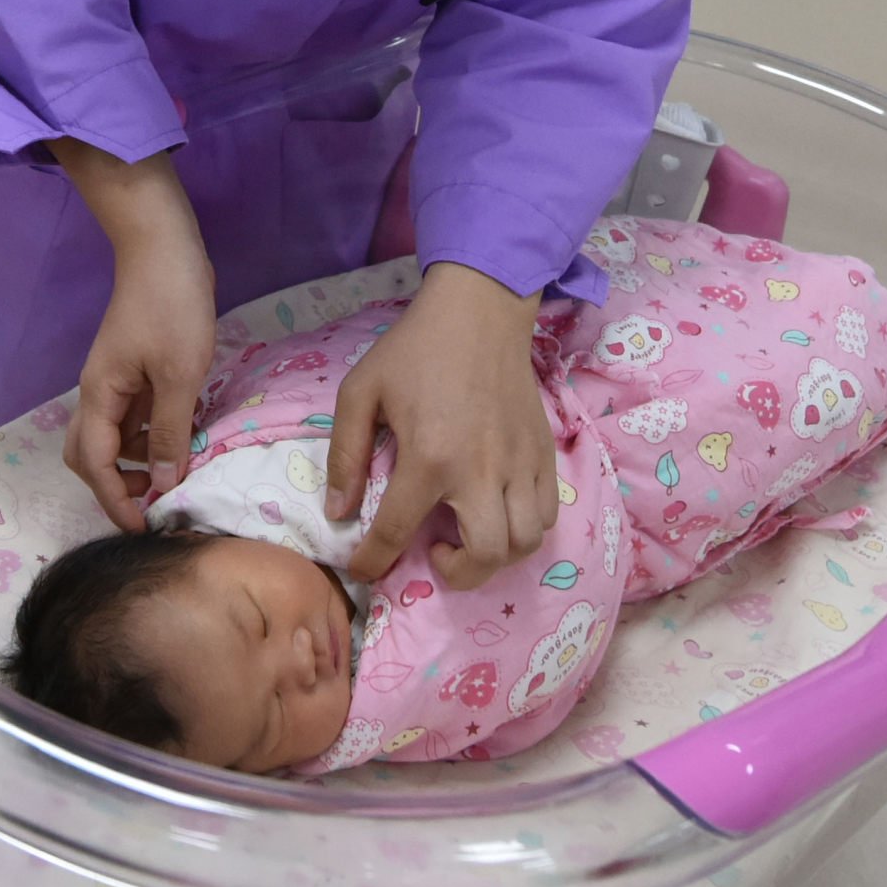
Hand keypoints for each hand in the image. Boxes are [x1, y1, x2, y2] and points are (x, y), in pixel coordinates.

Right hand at [53, 142, 215, 530]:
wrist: (165, 246)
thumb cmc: (172, 306)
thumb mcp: (180, 373)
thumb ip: (170, 431)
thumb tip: (164, 483)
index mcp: (99, 396)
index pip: (93, 465)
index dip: (115, 500)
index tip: (144, 527)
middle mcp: (97, 394)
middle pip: (88, 455)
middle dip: (115, 484)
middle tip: (158, 497)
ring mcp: (114, 381)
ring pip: (111, 438)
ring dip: (135, 462)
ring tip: (177, 469)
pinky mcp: (133, 370)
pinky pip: (131, 418)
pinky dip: (149, 436)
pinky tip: (181, 437)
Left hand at [327, 265, 555, 589]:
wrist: (479, 311)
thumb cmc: (414, 350)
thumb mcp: (360, 391)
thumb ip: (346, 455)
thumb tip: (339, 513)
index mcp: (428, 457)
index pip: (397, 532)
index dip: (374, 561)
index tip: (364, 570)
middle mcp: (480, 470)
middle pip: (483, 556)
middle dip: (456, 575)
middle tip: (435, 555)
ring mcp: (519, 464)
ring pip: (523, 543)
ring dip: (494, 557)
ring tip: (469, 537)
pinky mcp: (544, 454)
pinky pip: (546, 515)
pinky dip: (524, 531)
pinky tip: (498, 514)